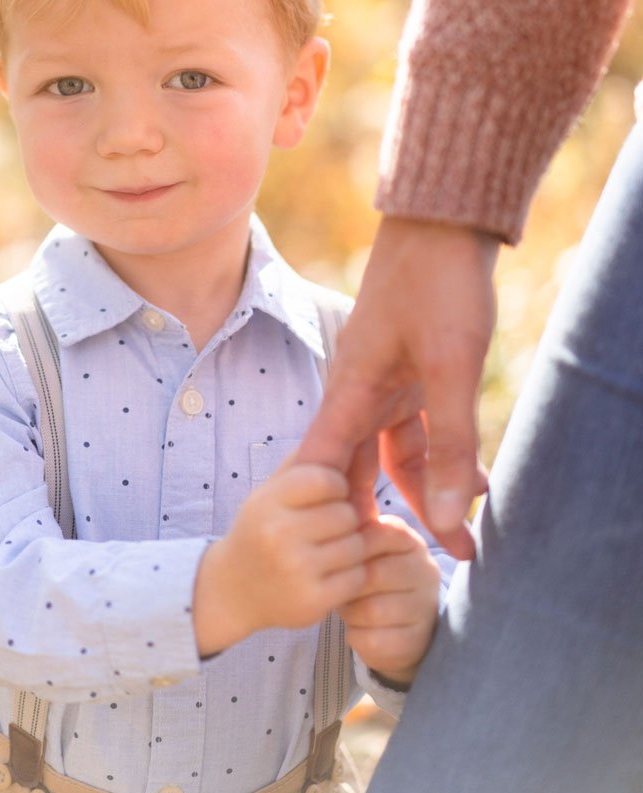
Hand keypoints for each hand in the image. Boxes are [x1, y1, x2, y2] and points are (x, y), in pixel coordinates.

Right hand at [193, 460, 365, 656]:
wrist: (233, 589)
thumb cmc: (261, 528)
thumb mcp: (270, 490)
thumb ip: (302, 461)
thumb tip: (341, 425)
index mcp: (268, 502)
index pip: (326, 478)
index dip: (336, 484)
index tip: (327, 495)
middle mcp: (279, 535)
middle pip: (346, 513)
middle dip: (345, 517)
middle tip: (330, 525)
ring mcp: (296, 570)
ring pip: (356, 545)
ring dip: (351, 546)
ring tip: (331, 547)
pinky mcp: (313, 602)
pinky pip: (357, 577)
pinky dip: (352, 573)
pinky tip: (332, 571)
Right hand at [297, 216, 497, 557]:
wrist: (446, 221)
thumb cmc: (439, 286)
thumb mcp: (450, 369)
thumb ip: (450, 445)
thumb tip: (449, 518)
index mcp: (349, 392)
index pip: (318, 472)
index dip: (322, 522)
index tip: (332, 571)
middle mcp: (357, 393)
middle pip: (357, 474)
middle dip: (387, 523)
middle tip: (409, 571)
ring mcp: (383, 383)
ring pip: (394, 457)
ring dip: (427, 494)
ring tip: (464, 538)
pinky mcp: (410, 374)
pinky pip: (417, 433)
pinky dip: (442, 460)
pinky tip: (475, 482)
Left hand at [339, 515, 440, 685]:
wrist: (401, 626)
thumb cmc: (373, 580)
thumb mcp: (367, 553)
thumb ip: (353, 538)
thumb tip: (331, 530)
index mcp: (411, 544)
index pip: (382, 533)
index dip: (352, 546)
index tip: (336, 557)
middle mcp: (425, 573)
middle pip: (373, 574)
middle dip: (346, 585)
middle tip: (336, 588)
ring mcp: (424, 609)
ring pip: (371, 611)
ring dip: (350, 612)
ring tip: (348, 609)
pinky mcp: (415, 642)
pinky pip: (372, 640)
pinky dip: (356, 636)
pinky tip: (357, 630)